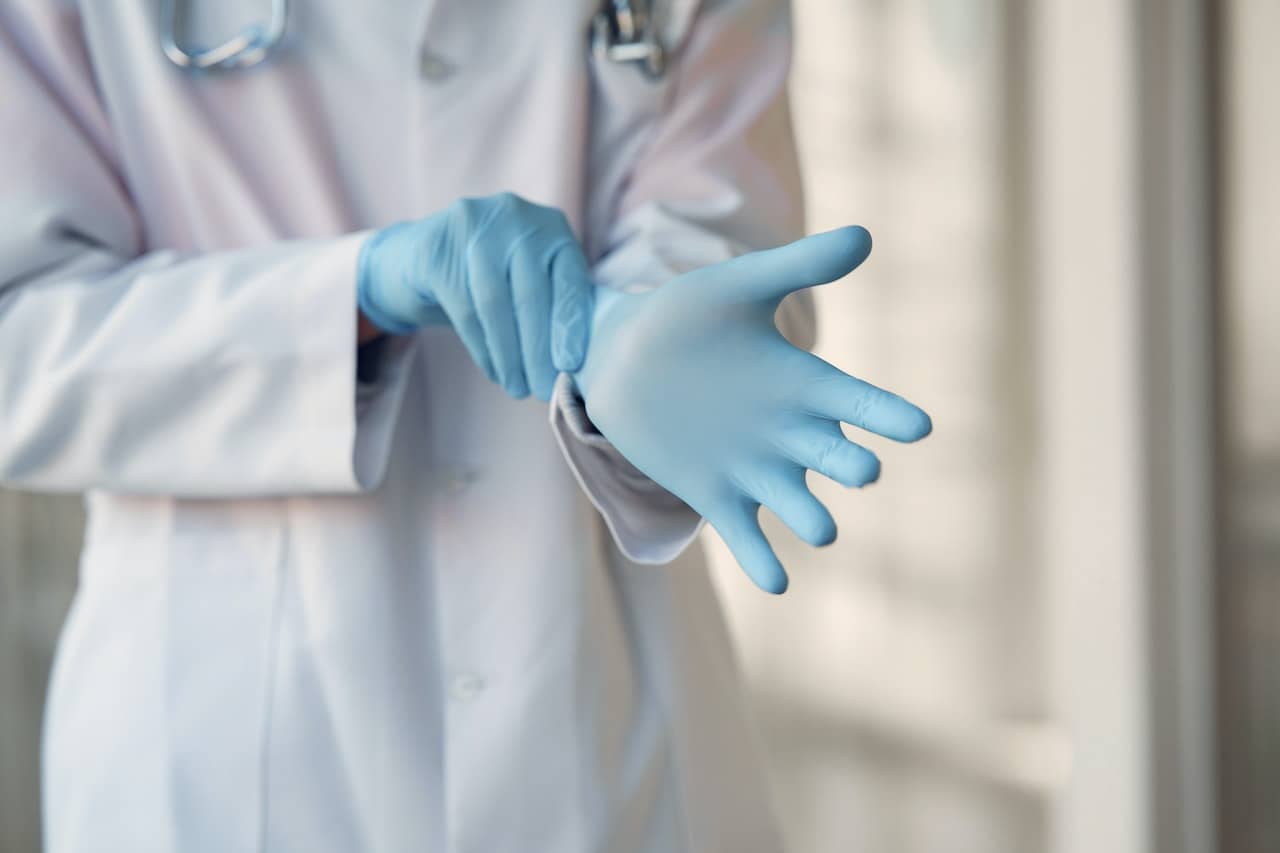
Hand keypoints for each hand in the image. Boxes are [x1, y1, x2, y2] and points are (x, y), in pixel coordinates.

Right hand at [357, 192, 593, 399]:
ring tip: (517, 388)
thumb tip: (579, 365)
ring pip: (496, 305)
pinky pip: (465, 310)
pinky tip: (494, 372)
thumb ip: (556, 303)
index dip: (571, 324)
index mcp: (551, 226)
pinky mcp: (437, 249)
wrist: (420, 258)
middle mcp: (516, 217)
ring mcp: (473, 226)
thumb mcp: (530, 277)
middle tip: (542, 390)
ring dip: (510, 356)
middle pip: (531, 294)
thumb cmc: (493, 278)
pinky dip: (483, 349)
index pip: (569, 278)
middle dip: (538, 350)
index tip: (571, 366)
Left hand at [574, 227, 931, 592]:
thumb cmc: (684, 317)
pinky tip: (777, 582)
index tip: (918, 426)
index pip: (858, 402)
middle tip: (862, 468)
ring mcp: (754, 468)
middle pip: (836, 458)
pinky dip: (763, 561)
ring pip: (799, 504)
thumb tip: (866, 234)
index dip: (887, 414)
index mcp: (801, 384)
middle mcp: (789, 432)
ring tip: (821, 528)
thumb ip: (796, 266)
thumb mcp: (736, 286)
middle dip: (851, 465)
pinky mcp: (715, 496)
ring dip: (812, 518)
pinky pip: (747, 537)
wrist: (620, 358)